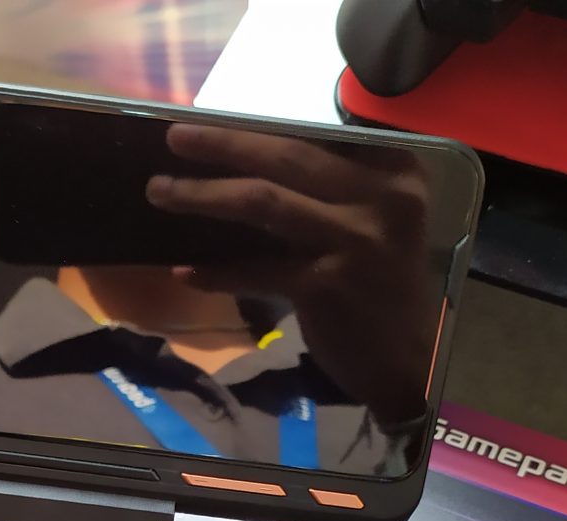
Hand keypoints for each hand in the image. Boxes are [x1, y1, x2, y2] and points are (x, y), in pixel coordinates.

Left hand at [145, 123, 435, 422]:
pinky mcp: (326, 286)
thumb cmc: (381, 283)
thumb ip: (333, 186)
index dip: (262, 125)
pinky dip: (217, 272)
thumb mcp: (376, 220)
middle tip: (175, 136)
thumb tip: (253, 152)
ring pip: (263, 202)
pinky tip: (185, 272)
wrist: (406, 359)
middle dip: (223, 143)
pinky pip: (256, 270)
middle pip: (286, 156)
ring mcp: (354, 242)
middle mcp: (381, 198)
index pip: (321, 134)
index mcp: (394, 171)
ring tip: (160, 191)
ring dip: (204, 195)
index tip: (214, 115)